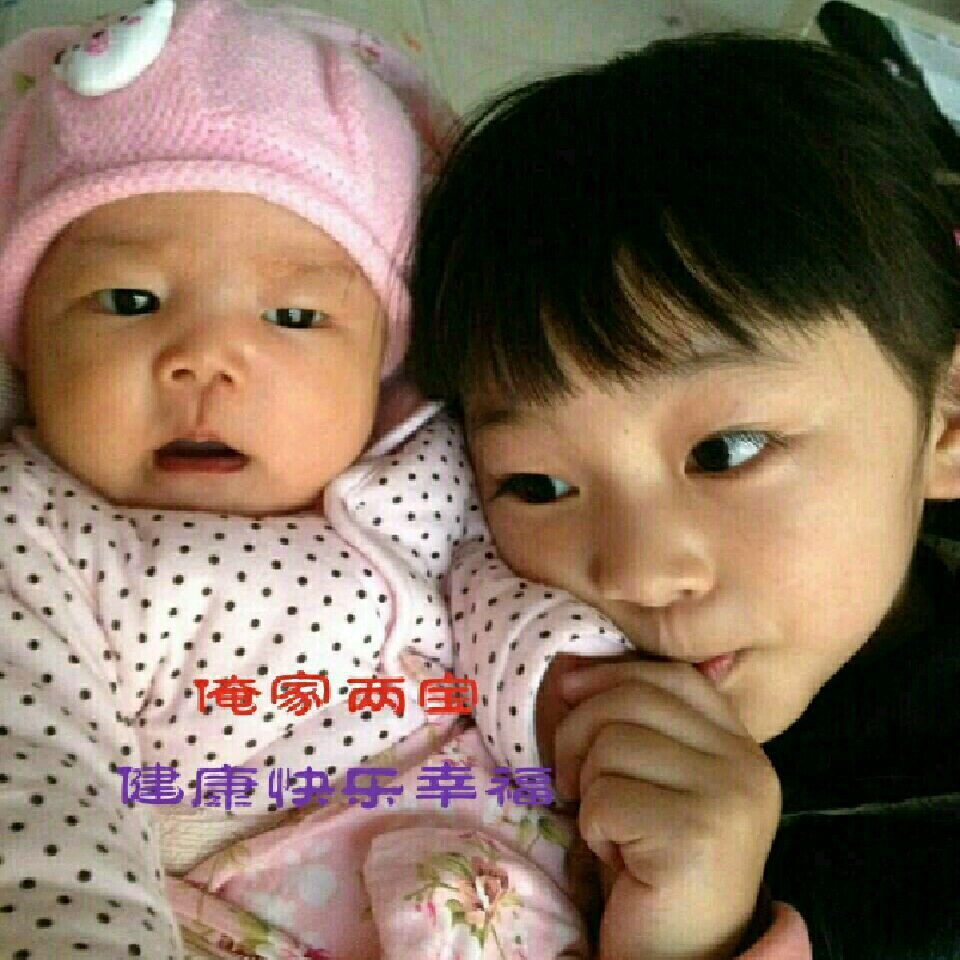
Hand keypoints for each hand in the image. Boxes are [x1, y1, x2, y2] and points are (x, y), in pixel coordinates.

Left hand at [553, 659, 780, 959]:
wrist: (680, 956)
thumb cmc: (653, 862)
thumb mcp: (648, 777)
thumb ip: (629, 720)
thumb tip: (567, 666)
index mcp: (742, 746)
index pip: (672, 676)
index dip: (612, 674)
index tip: (568, 693)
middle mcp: (748, 766)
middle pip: (633, 700)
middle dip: (579, 734)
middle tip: (572, 783)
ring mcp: (729, 799)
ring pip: (612, 745)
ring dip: (589, 791)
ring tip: (611, 830)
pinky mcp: (696, 835)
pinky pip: (605, 799)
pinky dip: (592, 829)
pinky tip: (618, 858)